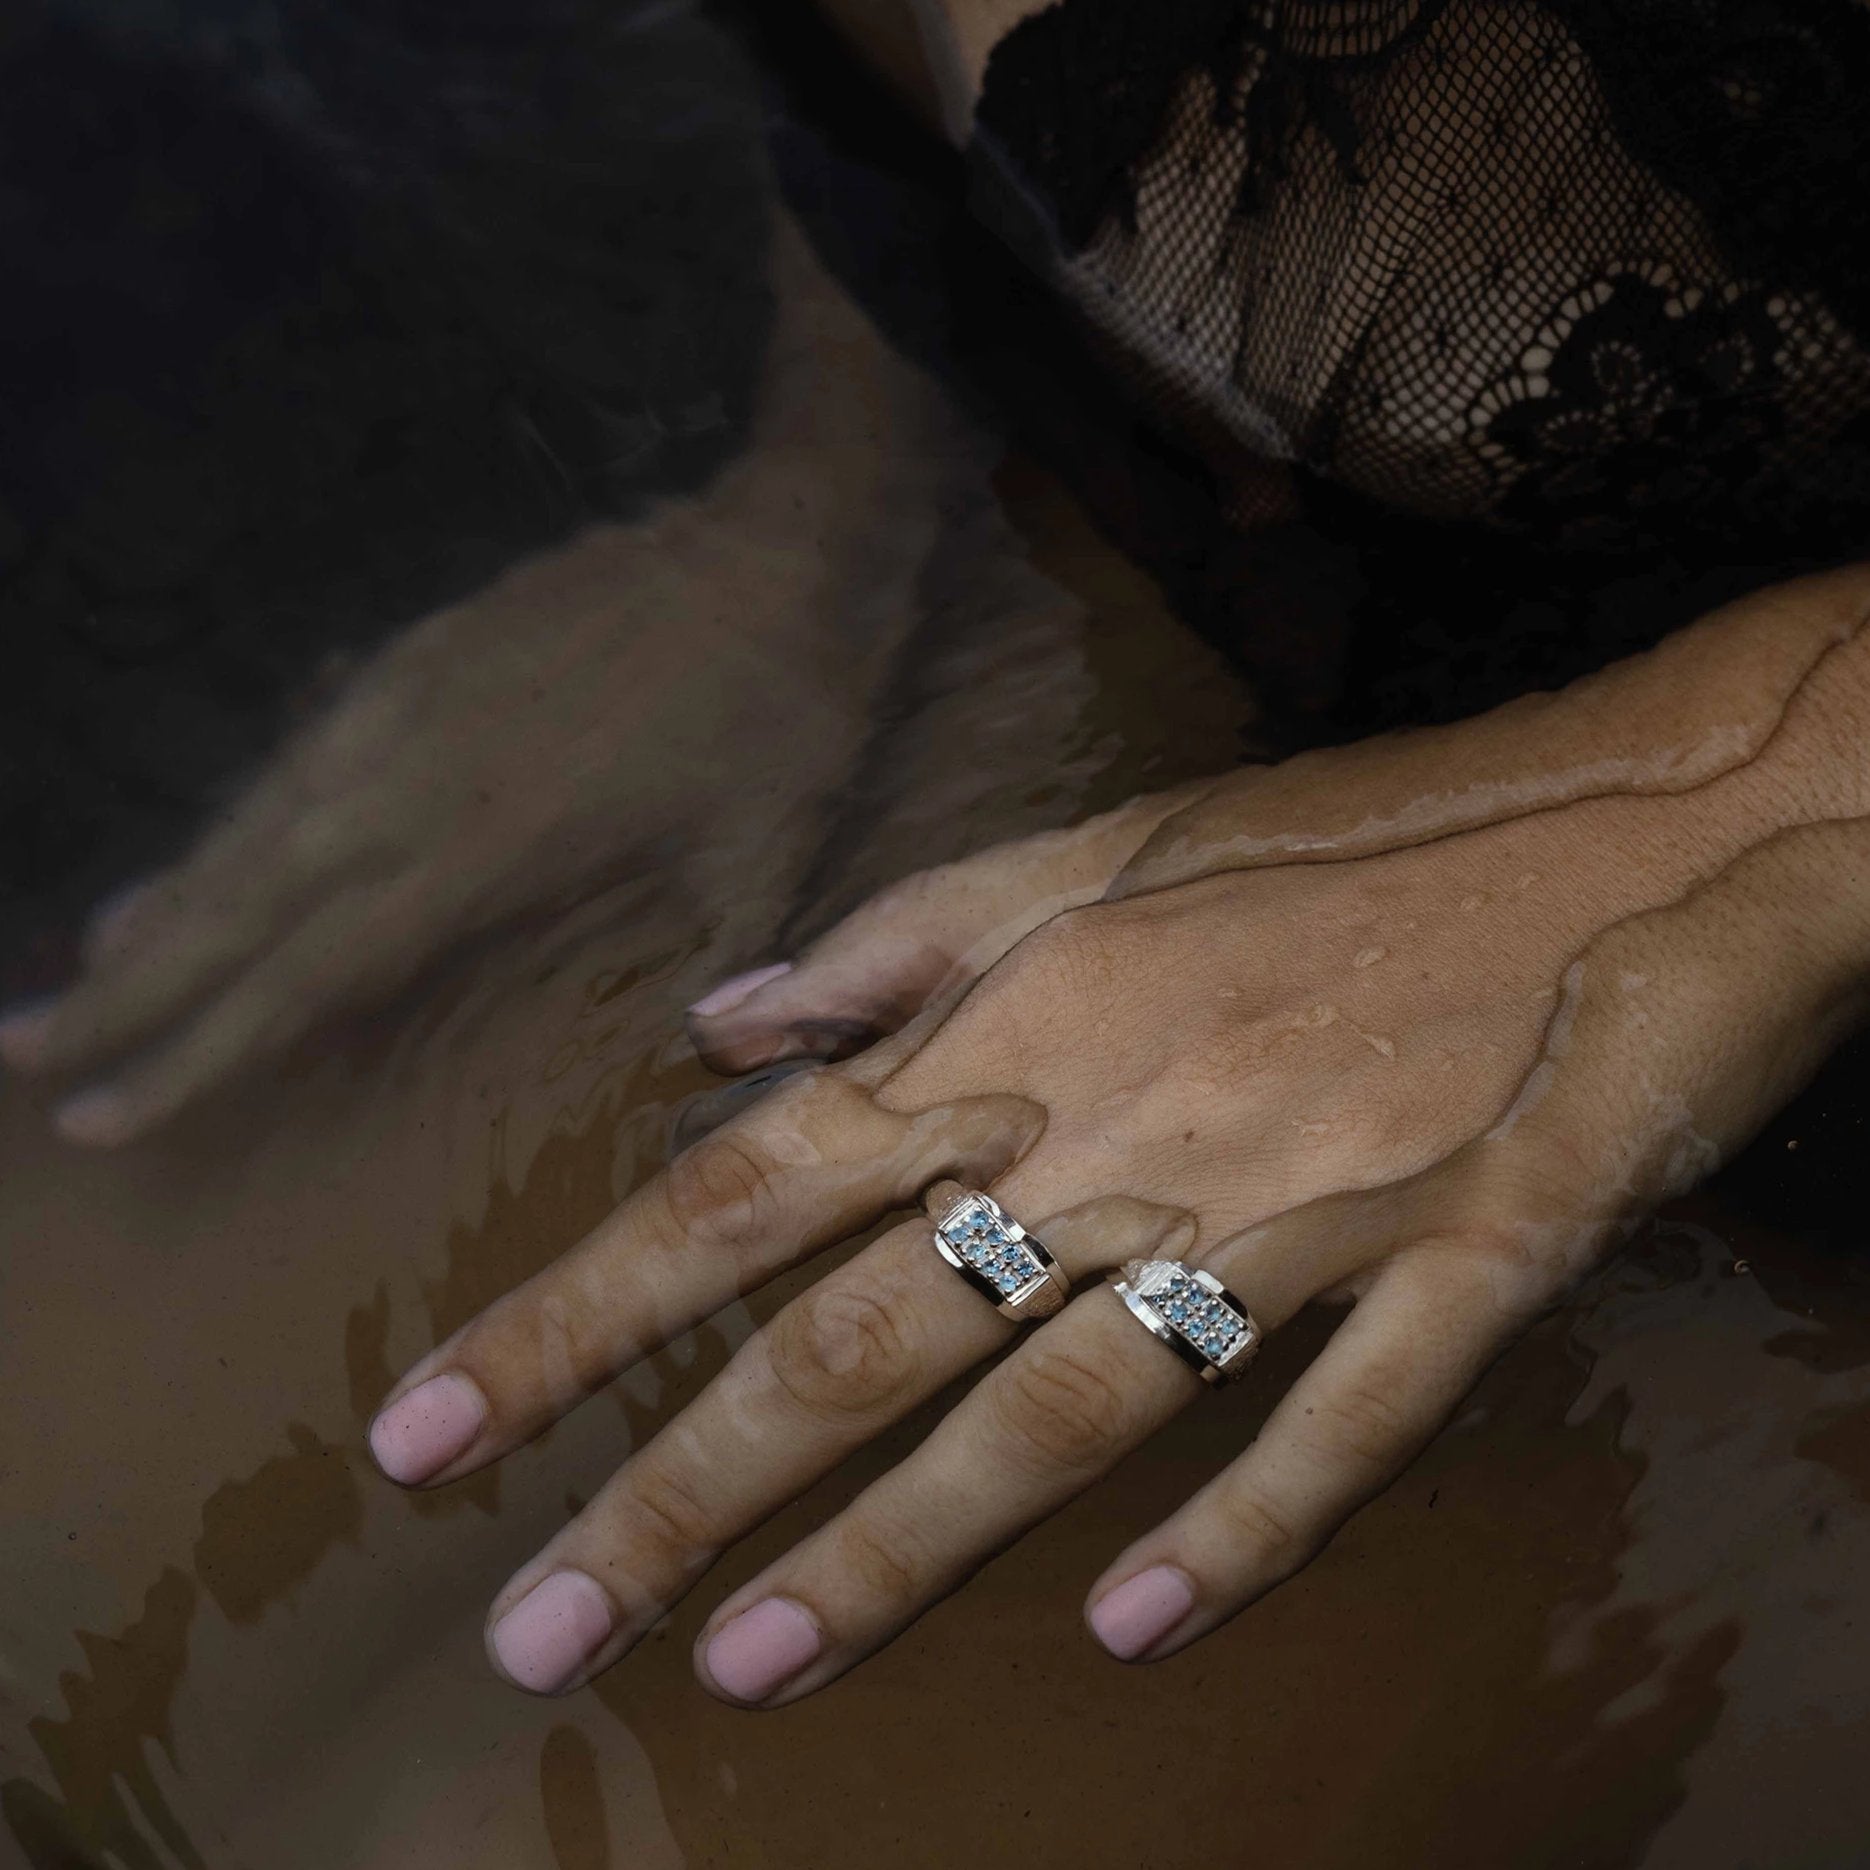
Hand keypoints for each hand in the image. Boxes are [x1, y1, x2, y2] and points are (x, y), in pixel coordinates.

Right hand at [0, 217, 986, 1142]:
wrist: (783, 542)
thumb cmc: (788, 712)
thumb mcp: (765, 856)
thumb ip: (723, 970)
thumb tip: (695, 1063)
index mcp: (490, 843)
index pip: (313, 972)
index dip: (204, 1049)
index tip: (103, 1114)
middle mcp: (412, 775)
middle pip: (241, 903)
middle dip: (127, 989)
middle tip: (16, 1052)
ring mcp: (398, 701)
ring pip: (248, 825)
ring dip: (156, 908)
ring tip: (71, 976)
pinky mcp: (410, 652)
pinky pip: (291, 756)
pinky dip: (227, 822)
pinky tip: (190, 866)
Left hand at [366, 566, 1869, 1704]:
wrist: (1663, 815)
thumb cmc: (1369, 826)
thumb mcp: (1113, 836)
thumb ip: (905, 936)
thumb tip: (731, 1023)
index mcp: (1032, 1016)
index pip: (747, 1184)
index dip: (580, 1310)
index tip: (435, 1428)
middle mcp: (1129, 1127)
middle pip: (859, 1335)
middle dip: (677, 1490)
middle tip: (535, 1633)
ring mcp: (1297, 1213)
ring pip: (1054, 1411)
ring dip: (897, 1553)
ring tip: (751, 1670)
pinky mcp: (1462, 1269)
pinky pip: (1333, 1429)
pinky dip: (1233, 1533)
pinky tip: (1128, 1634)